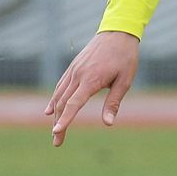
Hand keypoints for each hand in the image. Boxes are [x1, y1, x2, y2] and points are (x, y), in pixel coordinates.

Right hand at [46, 30, 140, 145]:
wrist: (117, 32)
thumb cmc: (124, 58)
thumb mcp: (125, 81)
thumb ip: (113, 102)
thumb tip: (108, 123)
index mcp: (91, 80)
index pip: (74, 104)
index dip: (65, 120)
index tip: (57, 132)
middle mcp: (78, 75)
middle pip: (63, 103)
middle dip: (59, 124)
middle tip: (57, 142)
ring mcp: (73, 70)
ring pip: (59, 95)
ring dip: (56, 114)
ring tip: (55, 131)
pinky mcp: (73, 67)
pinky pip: (60, 85)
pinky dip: (55, 99)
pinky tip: (51, 110)